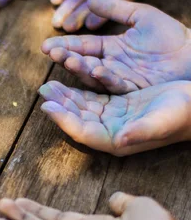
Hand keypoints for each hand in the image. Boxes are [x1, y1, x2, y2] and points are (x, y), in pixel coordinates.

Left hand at [38, 80, 190, 155]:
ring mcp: (114, 120)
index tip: (47, 106)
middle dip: (59, 105)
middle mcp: (111, 133)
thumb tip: (120, 140)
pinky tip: (67, 78)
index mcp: (116, 141)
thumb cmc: (183, 115)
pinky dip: (79, 90)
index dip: (63, 119)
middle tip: (43, 89)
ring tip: (48, 83)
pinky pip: (93, 98)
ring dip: (66, 96)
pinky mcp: (119, 106)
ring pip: (82, 108)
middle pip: (77, 119)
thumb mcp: (162, 121)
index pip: (82, 131)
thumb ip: (140, 132)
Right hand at [42, 0, 190, 92]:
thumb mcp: (141, 15)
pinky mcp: (132, 90)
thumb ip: (116, 8)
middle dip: (65, 57)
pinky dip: (104, 77)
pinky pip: (115, 84)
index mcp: (110, 48)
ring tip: (66, 60)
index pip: (82, 46)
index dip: (65, 44)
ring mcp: (120, 78)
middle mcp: (110, 65)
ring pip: (93, 75)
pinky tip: (96, 68)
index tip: (46, 45)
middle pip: (82, 61)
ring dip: (79, 68)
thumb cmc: (172, 35)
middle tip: (50, 53)